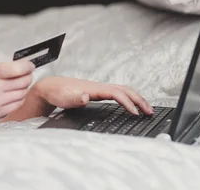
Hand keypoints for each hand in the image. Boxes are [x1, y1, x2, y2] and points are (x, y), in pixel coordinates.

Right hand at [0, 60, 34, 121]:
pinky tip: (15, 94)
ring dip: (24, 88)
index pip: (18, 69)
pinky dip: (20, 98)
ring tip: (20, 84)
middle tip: (27, 74)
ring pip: (22, 93)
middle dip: (28, 76)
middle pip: (23, 82)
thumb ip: (2, 68)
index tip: (30, 66)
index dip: (28, 67)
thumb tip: (22, 67)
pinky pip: (18, 104)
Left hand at [32, 76, 153, 115]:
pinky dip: (128, 98)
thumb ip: (75, 98)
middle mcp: (99, 87)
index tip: (136, 113)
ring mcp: (99, 89)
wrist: (50, 88)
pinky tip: (129, 105)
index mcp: (94, 88)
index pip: (117, 93)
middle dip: (139, 100)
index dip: (128, 103)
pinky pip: (117, 93)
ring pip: (122, 90)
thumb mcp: (64, 98)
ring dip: (135, 98)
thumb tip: (85, 97)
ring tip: (145, 109)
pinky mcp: (97, 92)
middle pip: (124, 90)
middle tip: (150, 111)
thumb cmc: (57, 93)